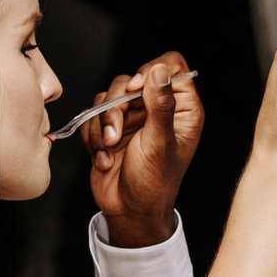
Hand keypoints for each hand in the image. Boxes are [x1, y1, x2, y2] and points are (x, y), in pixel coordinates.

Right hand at [86, 52, 202, 247]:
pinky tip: (105, 159)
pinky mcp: (111, 128)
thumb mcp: (159, 143)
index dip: (152, 69)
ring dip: (103, 123)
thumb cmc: (154, 183)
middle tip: (117, 133)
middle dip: (118, 105)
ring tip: (110, 148)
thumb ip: (160, 105)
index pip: (172, 65)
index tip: (138, 89)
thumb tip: (160, 70)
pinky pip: (94, 115)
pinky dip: (94, 136)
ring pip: (109, 96)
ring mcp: (134, 117)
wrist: (129, 211)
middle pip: (133, 78)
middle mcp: (159, 108)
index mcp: (183, 109)